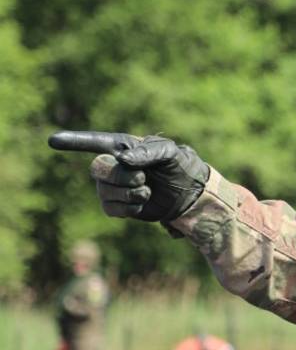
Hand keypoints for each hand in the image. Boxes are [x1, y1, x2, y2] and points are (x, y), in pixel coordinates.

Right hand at [49, 131, 209, 221]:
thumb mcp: (170, 153)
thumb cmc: (180, 166)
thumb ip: (149, 152)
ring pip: (103, 191)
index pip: (95, 142)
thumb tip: (122, 160)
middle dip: (120, 177)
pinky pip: (110, 209)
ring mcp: (114, 186)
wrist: (188, 194)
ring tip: (147, 191)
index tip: (52, 141)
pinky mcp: (118, 205)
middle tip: (143, 178)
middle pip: (98, 169)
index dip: (74, 142)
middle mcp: (114, 164)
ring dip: (128, 194)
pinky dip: (127, 208)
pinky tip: (141, 203)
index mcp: (124, 146)